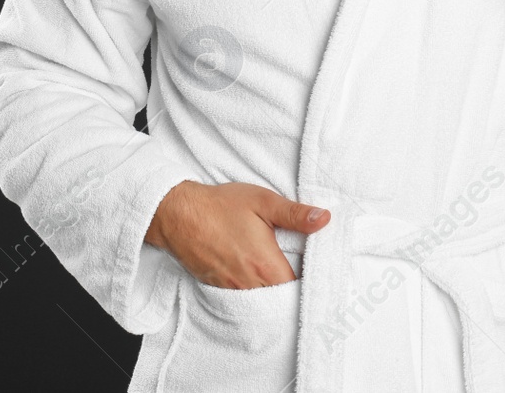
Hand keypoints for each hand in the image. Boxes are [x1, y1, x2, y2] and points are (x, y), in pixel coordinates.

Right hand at [143, 181, 330, 288]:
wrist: (179, 214)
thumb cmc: (221, 206)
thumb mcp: (263, 202)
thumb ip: (295, 214)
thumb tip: (324, 219)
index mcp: (266, 266)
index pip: (298, 288)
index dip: (309, 281)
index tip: (315, 271)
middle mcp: (250, 284)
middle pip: (281, 299)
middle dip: (291, 289)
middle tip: (300, 274)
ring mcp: (232, 290)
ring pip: (262, 302)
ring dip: (272, 292)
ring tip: (280, 277)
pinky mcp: (218, 288)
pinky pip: (243, 299)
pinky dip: (253, 293)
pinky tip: (257, 278)